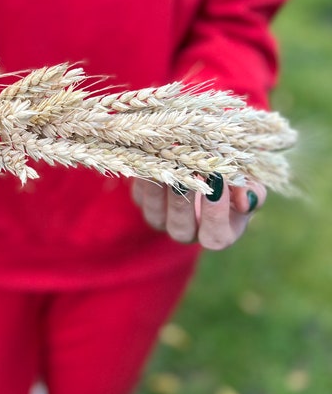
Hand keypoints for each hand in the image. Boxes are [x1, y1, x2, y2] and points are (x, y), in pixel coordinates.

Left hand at [131, 174, 265, 250]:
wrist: (205, 161)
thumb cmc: (233, 176)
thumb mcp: (248, 182)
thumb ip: (252, 191)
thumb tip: (245, 201)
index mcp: (217, 234)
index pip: (215, 236)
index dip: (216, 213)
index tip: (218, 180)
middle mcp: (186, 232)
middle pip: (181, 228)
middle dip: (184, 200)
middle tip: (188, 171)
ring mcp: (161, 219)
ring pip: (155, 214)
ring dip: (160, 189)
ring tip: (167, 163)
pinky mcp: (142, 202)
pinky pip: (140, 195)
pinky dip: (145, 177)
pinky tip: (152, 157)